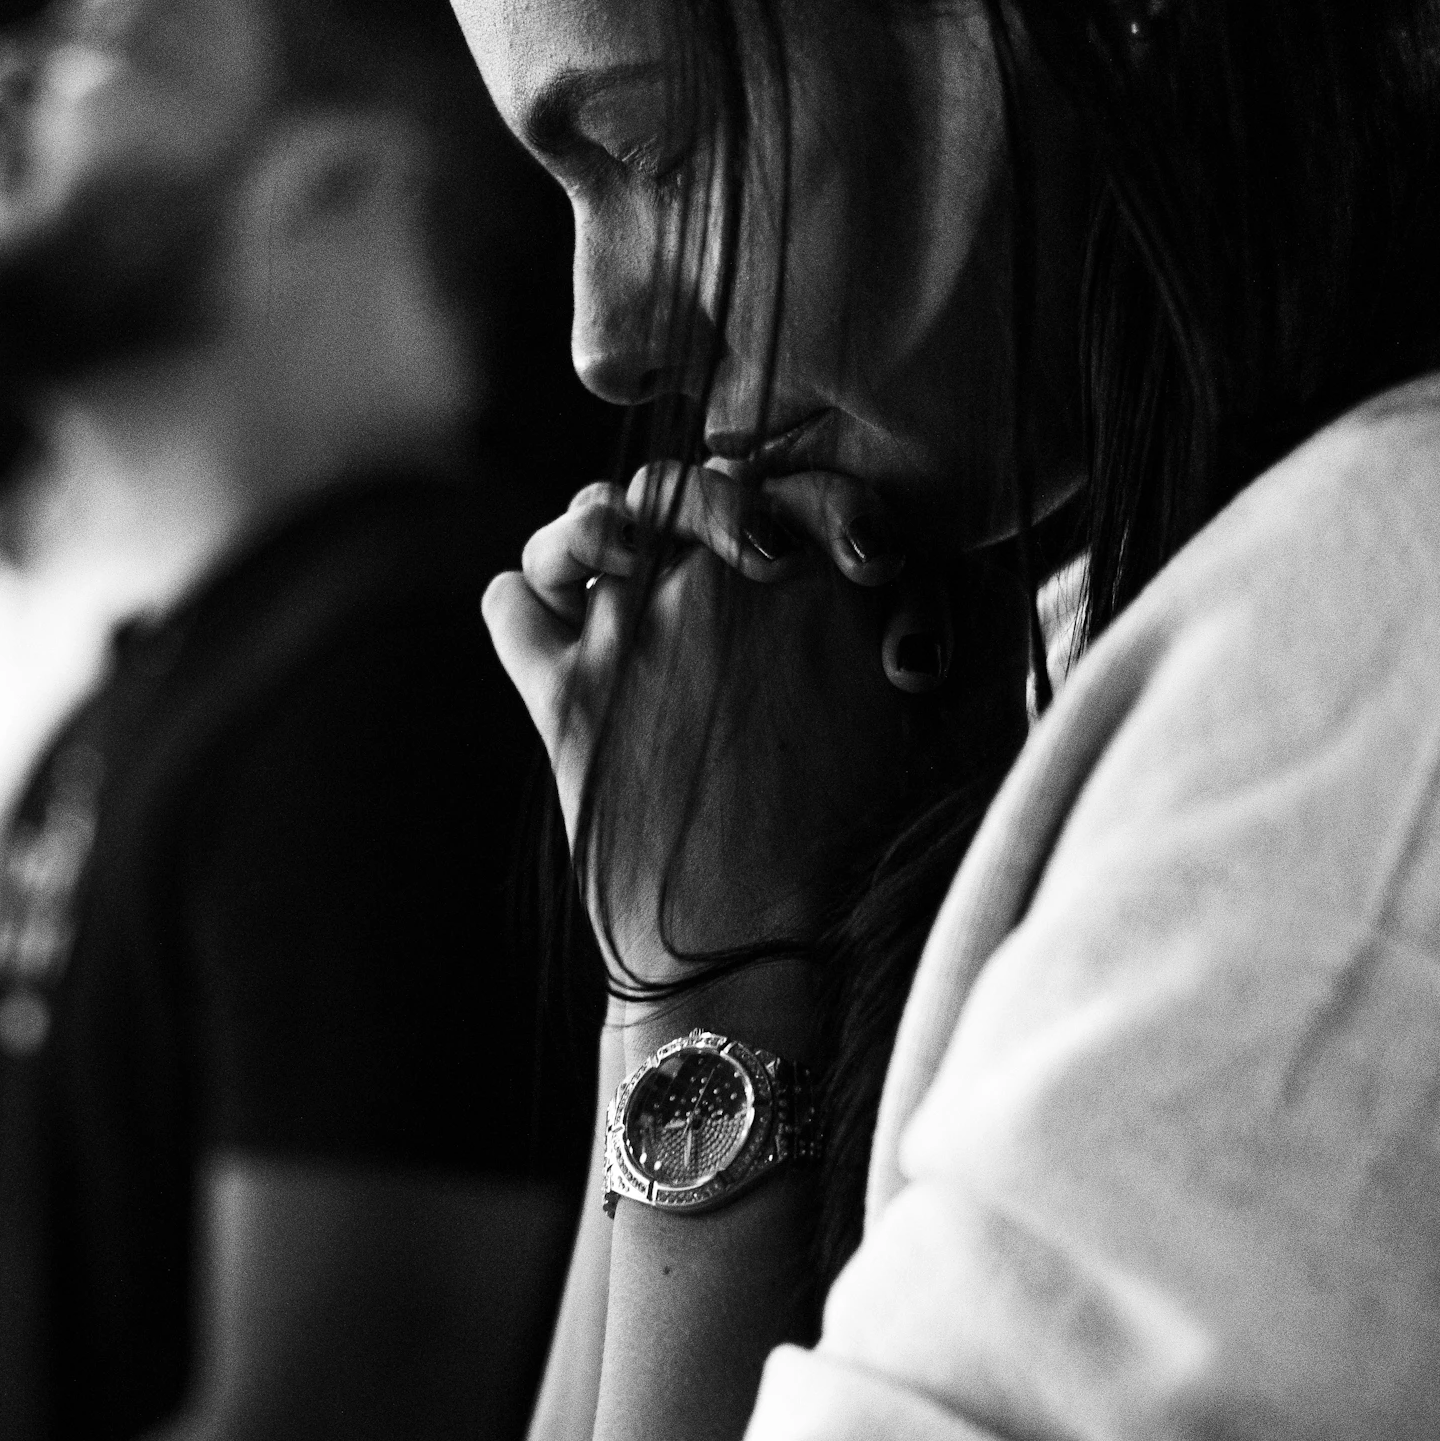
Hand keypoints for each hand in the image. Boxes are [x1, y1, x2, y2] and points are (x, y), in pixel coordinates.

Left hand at [483, 464, 940, 984]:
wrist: (758, 958)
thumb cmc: (863, 854)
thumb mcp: (929, 723)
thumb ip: (924, 622)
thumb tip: (914, 571)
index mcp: (818, 577)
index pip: (785, 482)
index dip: (790, 505)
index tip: (799, 554)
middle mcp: (713, 580)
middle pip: (685, 486)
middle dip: (694, 505)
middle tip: (712, 557)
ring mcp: (627, 631)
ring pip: (590, 520)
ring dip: (595, 530)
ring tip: (607, 556)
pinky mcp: (557, 696)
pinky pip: (510, 601)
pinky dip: (522, 601)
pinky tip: (543, 617)